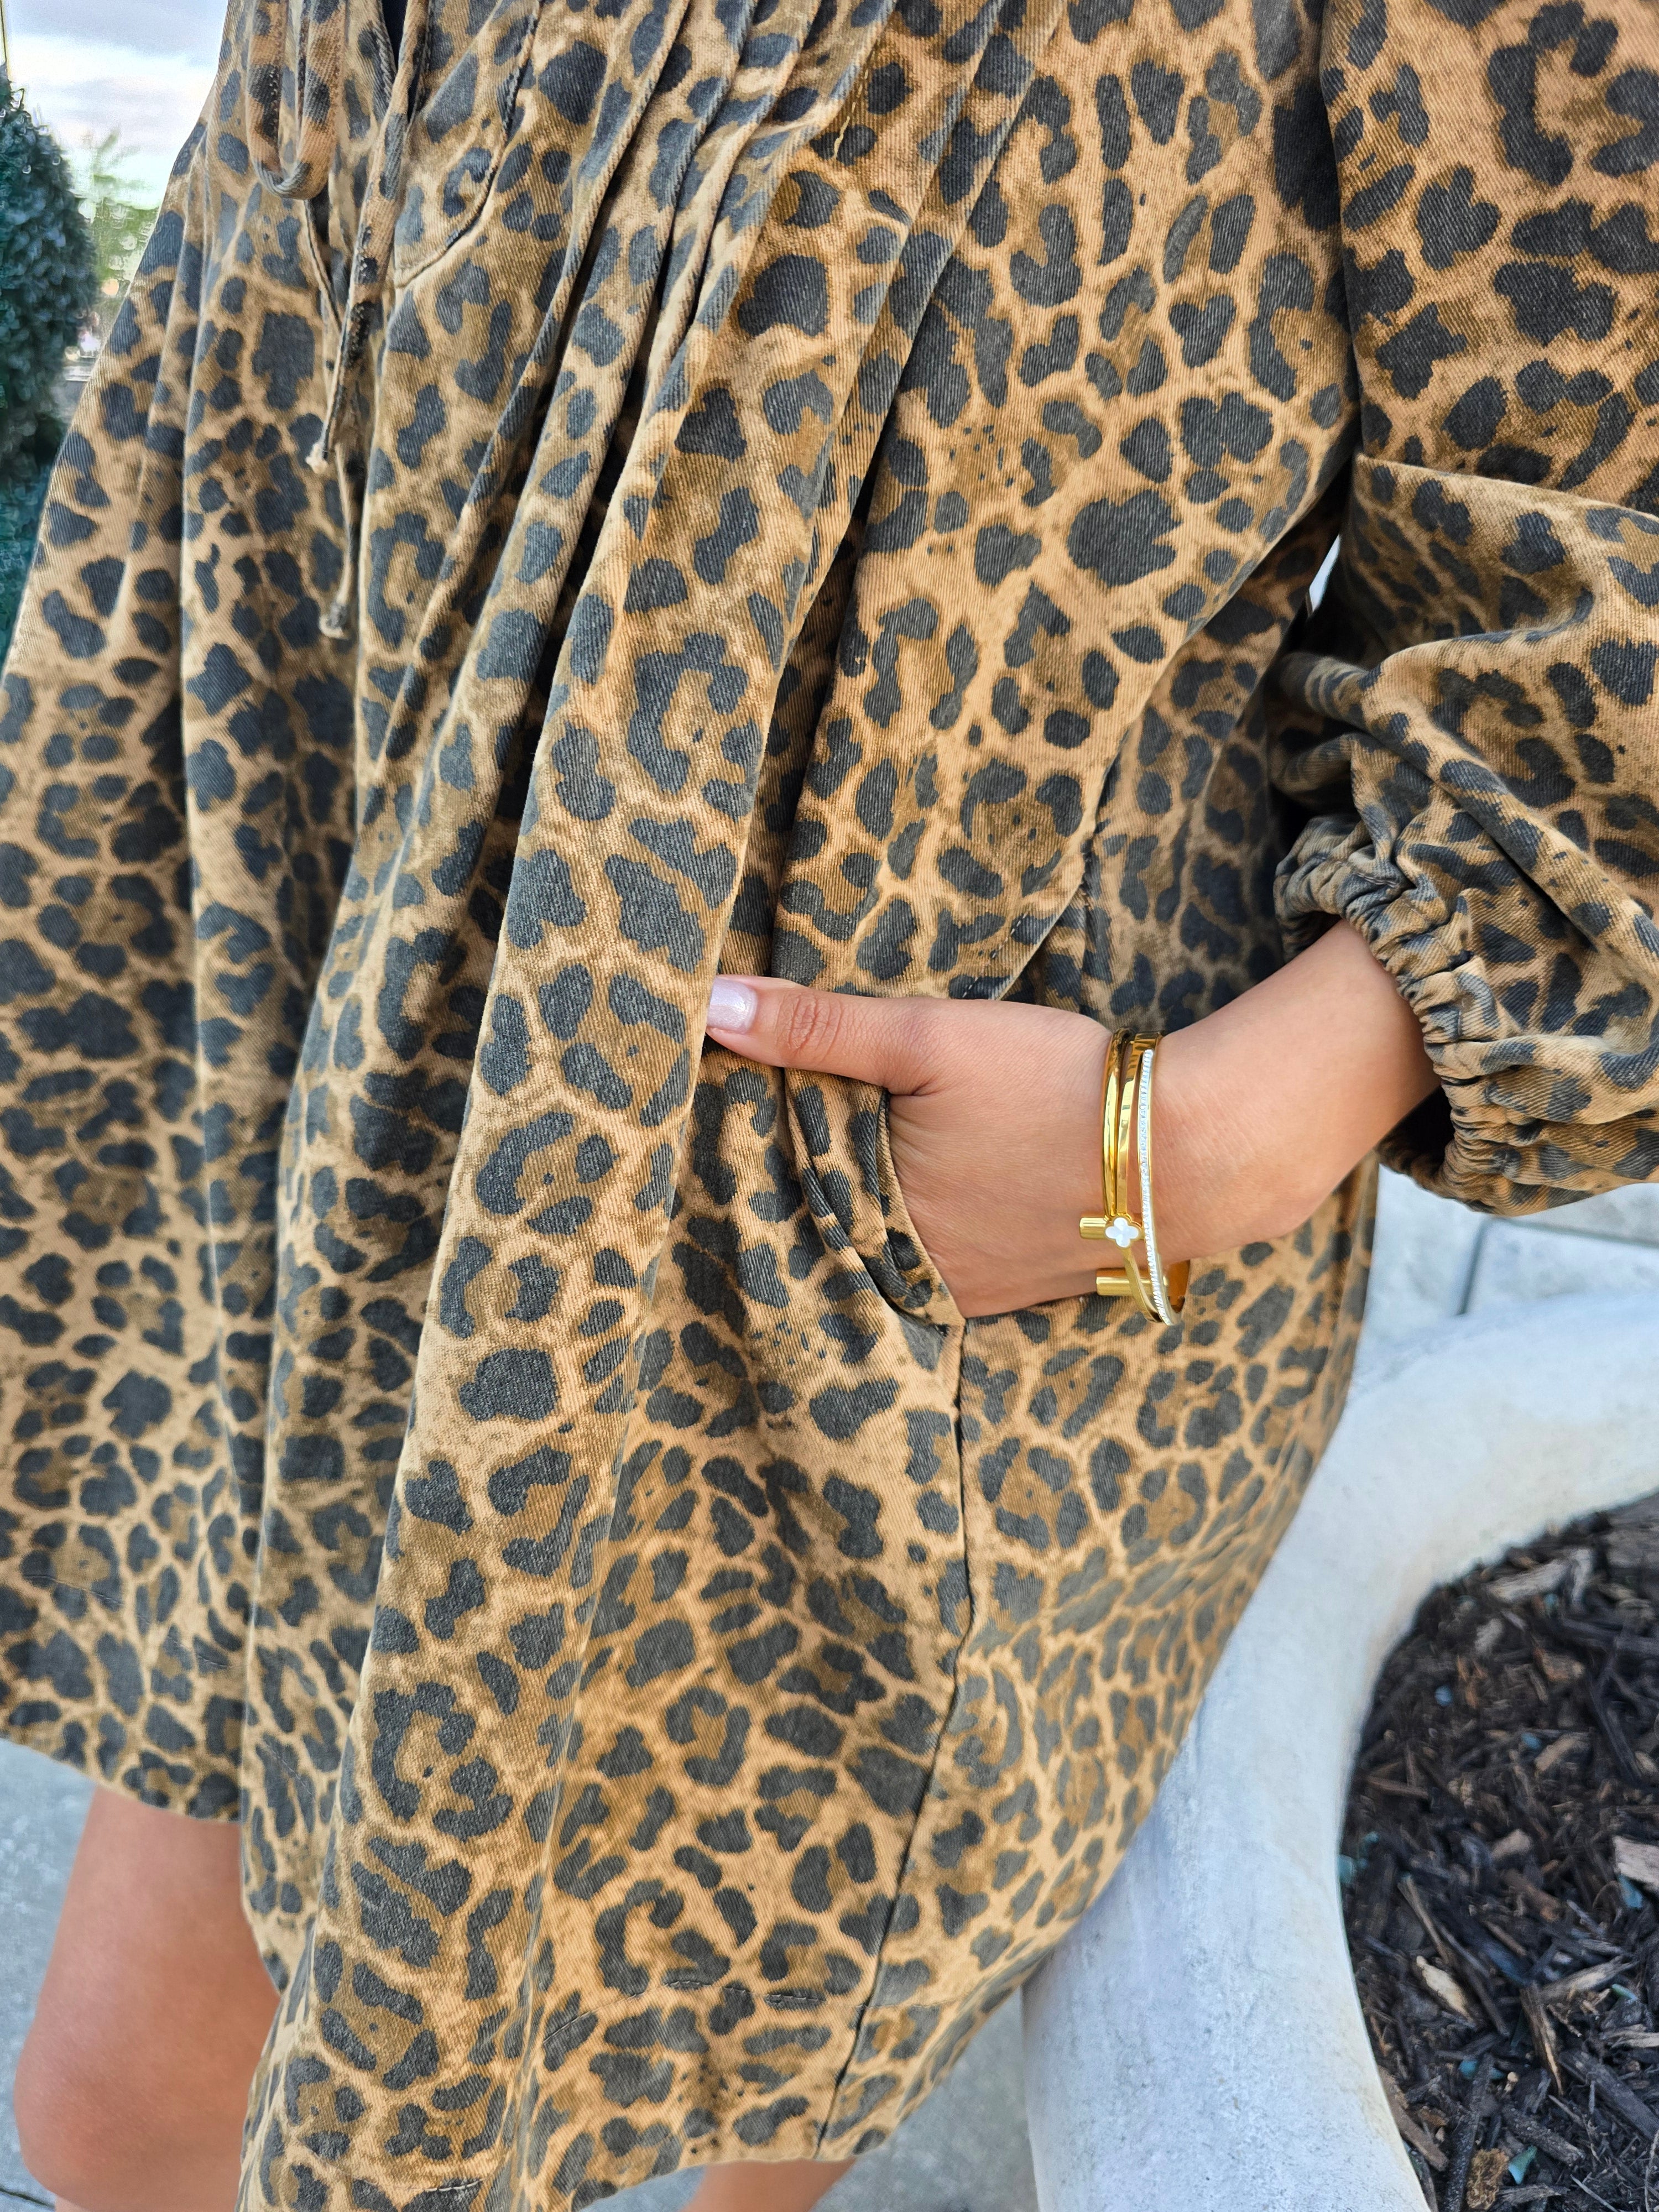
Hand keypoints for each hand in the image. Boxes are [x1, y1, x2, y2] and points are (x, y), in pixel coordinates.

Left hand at [704, 924, 1437, 1318]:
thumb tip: (705, 1003)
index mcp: (879, 1227)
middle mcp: (919, 1278)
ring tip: (858, 1157)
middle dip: (811, 1191)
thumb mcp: (930, 1037)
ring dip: (877, 1214)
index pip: (784, 1200)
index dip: (756, 1164)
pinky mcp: (1028, 1286)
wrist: (1196, 1147)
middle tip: (775, 1138)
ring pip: (899, 1249)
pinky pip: (955, 1262)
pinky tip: (940, 1190)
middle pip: (840, 1230)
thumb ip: (818, 1025)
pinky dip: (938, 1229)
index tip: (723, 1131)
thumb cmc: (1057, 1087)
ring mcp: (978, 1293)